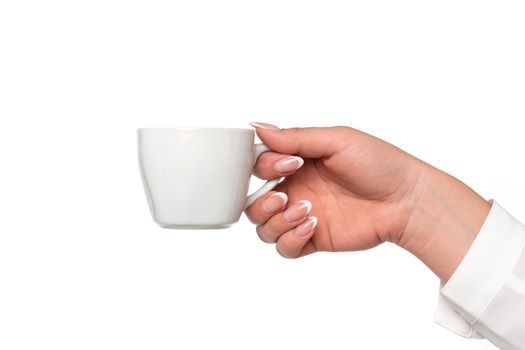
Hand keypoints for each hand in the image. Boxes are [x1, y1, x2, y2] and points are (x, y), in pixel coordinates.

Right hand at [245, 122, 490, 281]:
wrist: (406, 199)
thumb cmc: (379, 163)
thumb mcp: (336, 140)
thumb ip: (295, 137)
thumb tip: (258, 126)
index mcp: (298, 163)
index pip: (259, 167)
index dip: (265, 168)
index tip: (291, 164)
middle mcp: (297, 189)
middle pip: (253, 202)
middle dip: (262, 202)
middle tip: (285, 195)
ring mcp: (303, 216)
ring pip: (263, 228)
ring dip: (276, 221)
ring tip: (306, 210)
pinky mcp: (314, 239)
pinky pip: (284, 248)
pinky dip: (290, 239)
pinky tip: (312, 225)